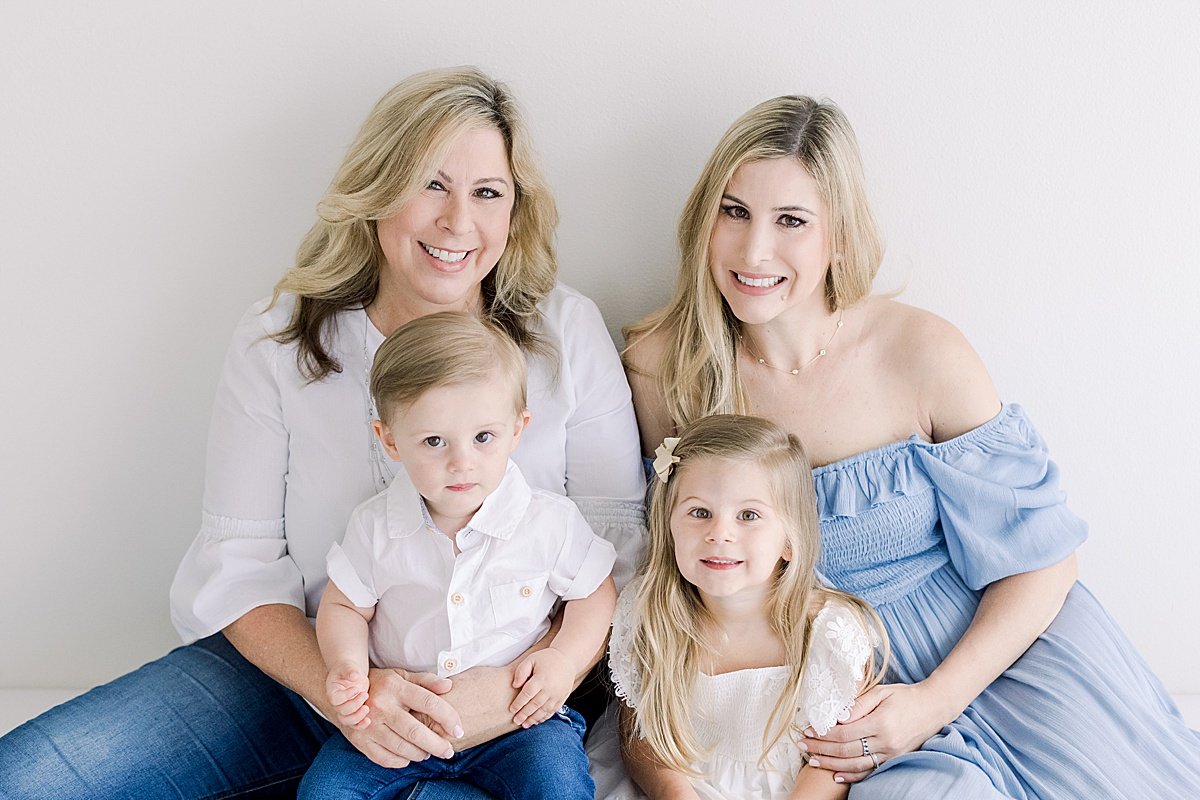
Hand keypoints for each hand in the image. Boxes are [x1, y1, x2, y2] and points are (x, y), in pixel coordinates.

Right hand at [325, 663, 370, 728]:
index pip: (335, 700)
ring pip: (347, 720)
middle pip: (342, 711)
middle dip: (355, 704)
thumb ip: (350, 670)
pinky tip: (368, 720)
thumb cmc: (348, 668)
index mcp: (332, 692)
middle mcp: (336, 704)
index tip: (356, 688)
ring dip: (357, 717)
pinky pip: (354, 724)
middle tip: (365, 694)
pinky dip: (361, 725)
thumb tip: (355, 676)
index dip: (346, 696)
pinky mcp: (353, 713)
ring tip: (367, 708)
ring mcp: (344, 710)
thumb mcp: (348, 666)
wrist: (351, 673)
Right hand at [337, 667, 464, 768]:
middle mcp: (381, 706)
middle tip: (449, 751)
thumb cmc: (381, 684)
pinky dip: (400, 761)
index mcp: (395, 687)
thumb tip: (448, 685)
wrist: (344, 694)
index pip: (428, 703)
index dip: (448, 718)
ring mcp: (368, 724)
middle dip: (437, 744)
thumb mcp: (401, 675)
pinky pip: (384, 758)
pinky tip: (408, 757)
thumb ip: (426, 680)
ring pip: (401, 747)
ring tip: (428, 752)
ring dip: (420, 753)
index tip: (458, 730)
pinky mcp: (359, 740)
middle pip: (415, 731)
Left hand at [508, 647, 572, 727]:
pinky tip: (537, 721)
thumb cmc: (546, 658)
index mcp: (541, 678)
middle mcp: (550, 688)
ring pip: (544, 710)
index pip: (527, 694)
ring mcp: (557, 695)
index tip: (511, 710)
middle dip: (524, 714)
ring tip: (525, 724)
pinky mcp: (562, 698)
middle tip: (516, 721)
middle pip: (535, 705)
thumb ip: (521, 671)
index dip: (519, 703)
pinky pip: (552, 710)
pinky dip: (544, 717)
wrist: (567, 659)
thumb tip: (515, 685)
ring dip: (534, 719)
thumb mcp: (531, 659)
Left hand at [802, 681, 951, 783]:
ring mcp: (891, 753)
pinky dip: (852, 775)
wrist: (934, 707)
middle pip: (846, 750)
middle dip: (821, 749)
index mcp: (880, 722)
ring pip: (855, 764)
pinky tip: (837, 775)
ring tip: (813, 761)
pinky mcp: (894, 759)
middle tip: (802, 746)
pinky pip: (870, 771)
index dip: (823, 733)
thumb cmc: (904, 696)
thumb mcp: (880, 692)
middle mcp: (886, 741)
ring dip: (831, 764)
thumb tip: (837, 717)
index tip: (808, 730)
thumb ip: (858, 705)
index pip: (844, 733)